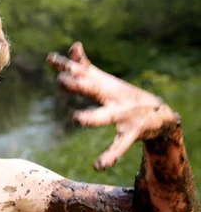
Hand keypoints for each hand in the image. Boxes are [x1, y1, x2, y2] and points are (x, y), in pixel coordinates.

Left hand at [47, 42, 178, 169]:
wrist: (160, 115)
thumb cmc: (122, 96)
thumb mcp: (104, 80)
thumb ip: (85, 65)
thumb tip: (73, 45)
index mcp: (103, 84)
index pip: (81, 71)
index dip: (66, 65)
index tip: (50, 59)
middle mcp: (112, 96)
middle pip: (92, 88)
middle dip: (78, 84)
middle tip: (61, 80)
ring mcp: (123, 114)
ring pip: (105, 116)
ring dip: (91, 117)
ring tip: (76, 119)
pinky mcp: (131, 132)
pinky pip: (118, 146)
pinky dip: (109, 156)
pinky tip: (97, 166)